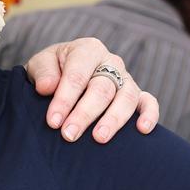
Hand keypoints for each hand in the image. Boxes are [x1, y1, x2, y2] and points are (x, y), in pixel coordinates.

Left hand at [24, 37, 158, 142]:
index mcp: (87, 50)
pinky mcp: (137, 94)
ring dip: (113, 119)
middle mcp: (110, 62)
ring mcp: (126, 78)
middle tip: (69, 135)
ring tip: (99, 139)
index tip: (53, 122)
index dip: (64, 99)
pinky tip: (142, 130)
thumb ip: (43, 72)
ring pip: (126, 97)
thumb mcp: (40, 65)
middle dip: (84, 114)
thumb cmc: (52, 70)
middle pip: (101, 89)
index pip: (76, 75)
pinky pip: (148, 102)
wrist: (64, 73)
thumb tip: (47, 87)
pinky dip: (149, 114)